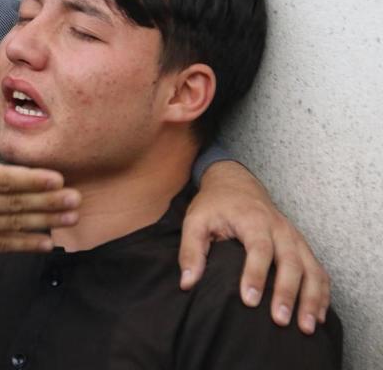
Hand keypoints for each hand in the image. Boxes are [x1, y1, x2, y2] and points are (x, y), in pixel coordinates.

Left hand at [178, 161, 330, 334]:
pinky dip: (321, 293)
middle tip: (280, 320)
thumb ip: (190, 250)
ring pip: (311, 268)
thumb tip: (188, 282)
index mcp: (253, 219)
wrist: (235, 183)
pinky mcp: (301, 246)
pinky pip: (318, 270)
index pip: (259, 248)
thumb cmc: (215, 205)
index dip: (255, 274)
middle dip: (287, 292)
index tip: (249, 301)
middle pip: (291, 261)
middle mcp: (280, 228)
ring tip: (306, 326)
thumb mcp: (195, 221)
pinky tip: (318, 316)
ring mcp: (294, 237)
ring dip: (311, 298)